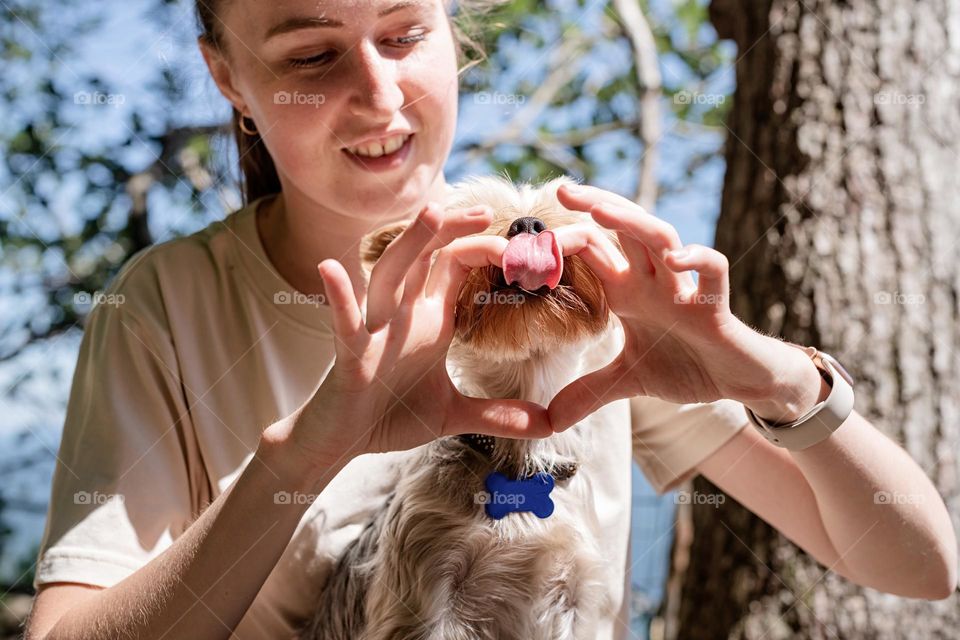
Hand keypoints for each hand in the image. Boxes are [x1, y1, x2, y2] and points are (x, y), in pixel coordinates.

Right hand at [276, 202, 553, 475]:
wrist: (343, 441)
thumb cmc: (390, 416)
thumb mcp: (454, 414)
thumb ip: (500, 414)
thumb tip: (549, 423)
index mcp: (430, 319)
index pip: (456, 266)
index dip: (486, 251)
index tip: (521, 249)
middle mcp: (403, 314)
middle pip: (426, 255)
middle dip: (453, 229)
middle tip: (488, 211)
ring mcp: (374, 331)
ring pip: (390, 274)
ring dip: (410, 244)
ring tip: (432, 212)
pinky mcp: (349, 355)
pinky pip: (343, 321)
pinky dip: (339, 297)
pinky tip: (330, 268)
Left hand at [546, 183, 813, 429]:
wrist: (738, 381)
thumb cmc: (686, 366)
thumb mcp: (628, 381)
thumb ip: (589, 393)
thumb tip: (548, 421)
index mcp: (628, 293)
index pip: (594, 253)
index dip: (564, 243)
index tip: (527, 239)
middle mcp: (652, 281)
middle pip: (623, 229)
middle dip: (595, 205)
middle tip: (561, 188)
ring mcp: (684, 289)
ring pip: (660, 238)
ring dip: (632, 221)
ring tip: (601, 209)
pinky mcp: (716, 305)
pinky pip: (713, 270)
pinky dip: (697, 259)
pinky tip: (676, 259)